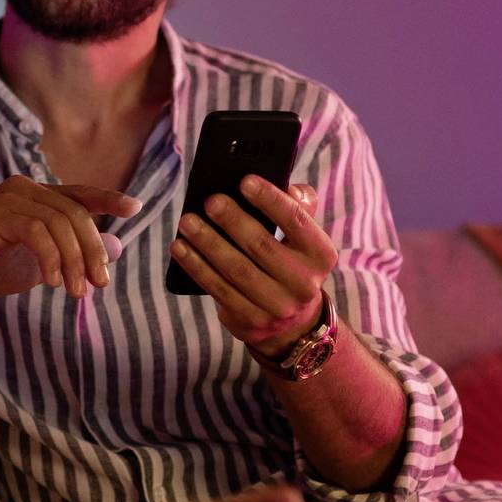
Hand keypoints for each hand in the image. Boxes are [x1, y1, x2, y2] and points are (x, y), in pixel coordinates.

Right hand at [0, 176, 137, 298]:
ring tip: (75, 291)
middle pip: (76, 213)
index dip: (107, 199)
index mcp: (34, 199)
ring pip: (61, 222)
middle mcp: (25, 190)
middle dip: (93, 251)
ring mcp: (11, 198)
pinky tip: (51, 281)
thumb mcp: (34, 266)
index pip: (79, 195)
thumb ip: (70, 255)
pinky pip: (37, 231)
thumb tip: (115, 248)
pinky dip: (50, 257)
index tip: (134, 209)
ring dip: (74, 260)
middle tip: (97, 285)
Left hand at [173, 177, 333, 354]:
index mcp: (320, 254)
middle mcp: (304, 283)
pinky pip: (219, 290)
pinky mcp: (251, 321)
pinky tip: (180, 248)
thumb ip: (298, 206)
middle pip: (262, 246)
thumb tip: (283, 185)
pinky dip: (196, 267)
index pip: (296, 221)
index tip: (245, 181)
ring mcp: (278, 307)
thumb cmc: (290, 260)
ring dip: (208, 243)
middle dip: (232, 220)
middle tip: (210, 200)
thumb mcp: (303, 236)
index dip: (271, 200)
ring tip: (188, 222)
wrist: (292, 321)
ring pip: (237, 270)